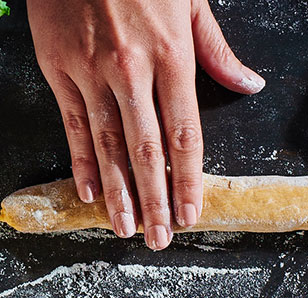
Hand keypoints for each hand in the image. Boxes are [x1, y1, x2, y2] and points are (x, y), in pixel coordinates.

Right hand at [28, 0, 263, 249]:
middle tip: (162, 239)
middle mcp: (131, 68)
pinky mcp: (58, 68)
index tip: (194, 212)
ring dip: (117, 193)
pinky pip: (73, 124)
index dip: (189, 178)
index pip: (184, 132)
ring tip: (125, 229)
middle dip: (156, 199)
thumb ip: (216, 49)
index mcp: (171, 54)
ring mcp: (90, 71)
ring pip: (108, 144)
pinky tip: (87, 193)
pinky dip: (80, 162)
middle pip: (146, 149)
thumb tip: (248, 85)